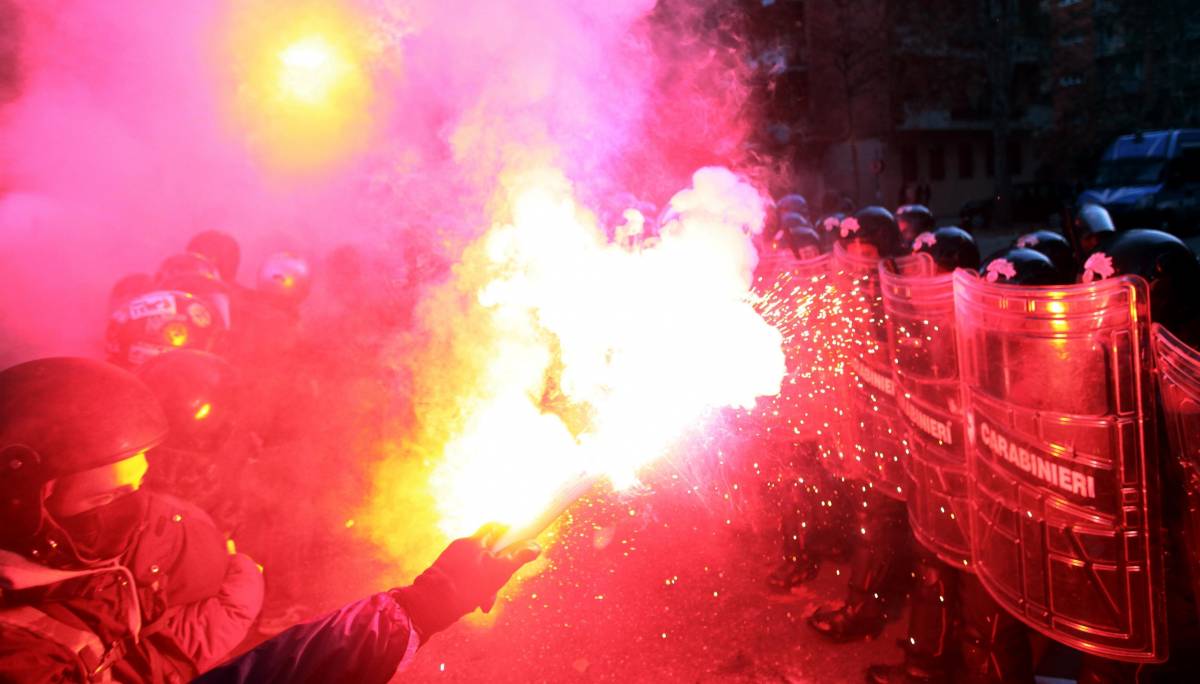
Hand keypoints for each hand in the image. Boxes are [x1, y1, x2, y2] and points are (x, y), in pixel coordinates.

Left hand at [393, 524, 539, 638]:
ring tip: (485, 603)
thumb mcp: (499, 572)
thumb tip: (536, 547)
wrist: (432, 604)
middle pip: (488, 551)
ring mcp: (451, 560)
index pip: (495, 526)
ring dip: (486, 583)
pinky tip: (474, 604)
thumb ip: (518, 558)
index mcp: (475, 541)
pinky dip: (473, 588)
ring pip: (477, 568)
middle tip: (500, 584)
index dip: (508, 530)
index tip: (518, 539)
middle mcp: (462, 546)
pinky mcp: (443, 574)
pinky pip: (465, 578)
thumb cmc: (468, 586)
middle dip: (498, 569)